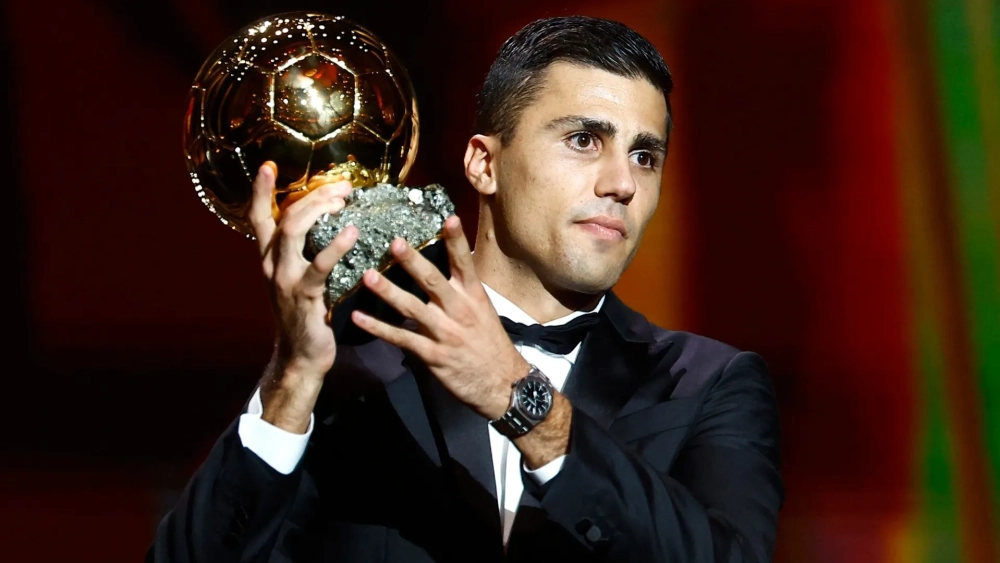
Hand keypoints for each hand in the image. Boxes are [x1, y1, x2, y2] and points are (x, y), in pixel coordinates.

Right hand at [248, 162, 358, 431]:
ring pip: (294, 232)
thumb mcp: (300, 279)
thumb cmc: (307, 315)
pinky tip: (352, 233)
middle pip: (285, 216)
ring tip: (344, 200)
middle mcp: (271, 265)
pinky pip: (318, 266)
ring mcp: (284, 280)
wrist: (301, 356)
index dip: (261, 191)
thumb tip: (334, 223)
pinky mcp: (303, 296)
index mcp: (269, 258)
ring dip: (320, 210)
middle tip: (342, 186)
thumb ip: (307, 254)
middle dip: (313, 195)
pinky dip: (335, 246)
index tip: (268, 165)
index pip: (259, 218)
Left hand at [350, 216, 527, 419]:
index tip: (449, 218)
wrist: (503, 384)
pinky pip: (402, 339)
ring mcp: (445, 333)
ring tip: (367, 276)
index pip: (465, 263)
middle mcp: (459, 311)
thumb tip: (441, 271)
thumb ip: (461, 292)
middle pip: (433, 281)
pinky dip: (378, 328)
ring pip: (413, 308)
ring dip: (388, 292)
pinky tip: (359, 318)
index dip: (456, 240)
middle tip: (394, 242)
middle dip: (413, 261)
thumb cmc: (491, 345)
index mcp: (474, 296)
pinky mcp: (433, 355)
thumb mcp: (483, 312)